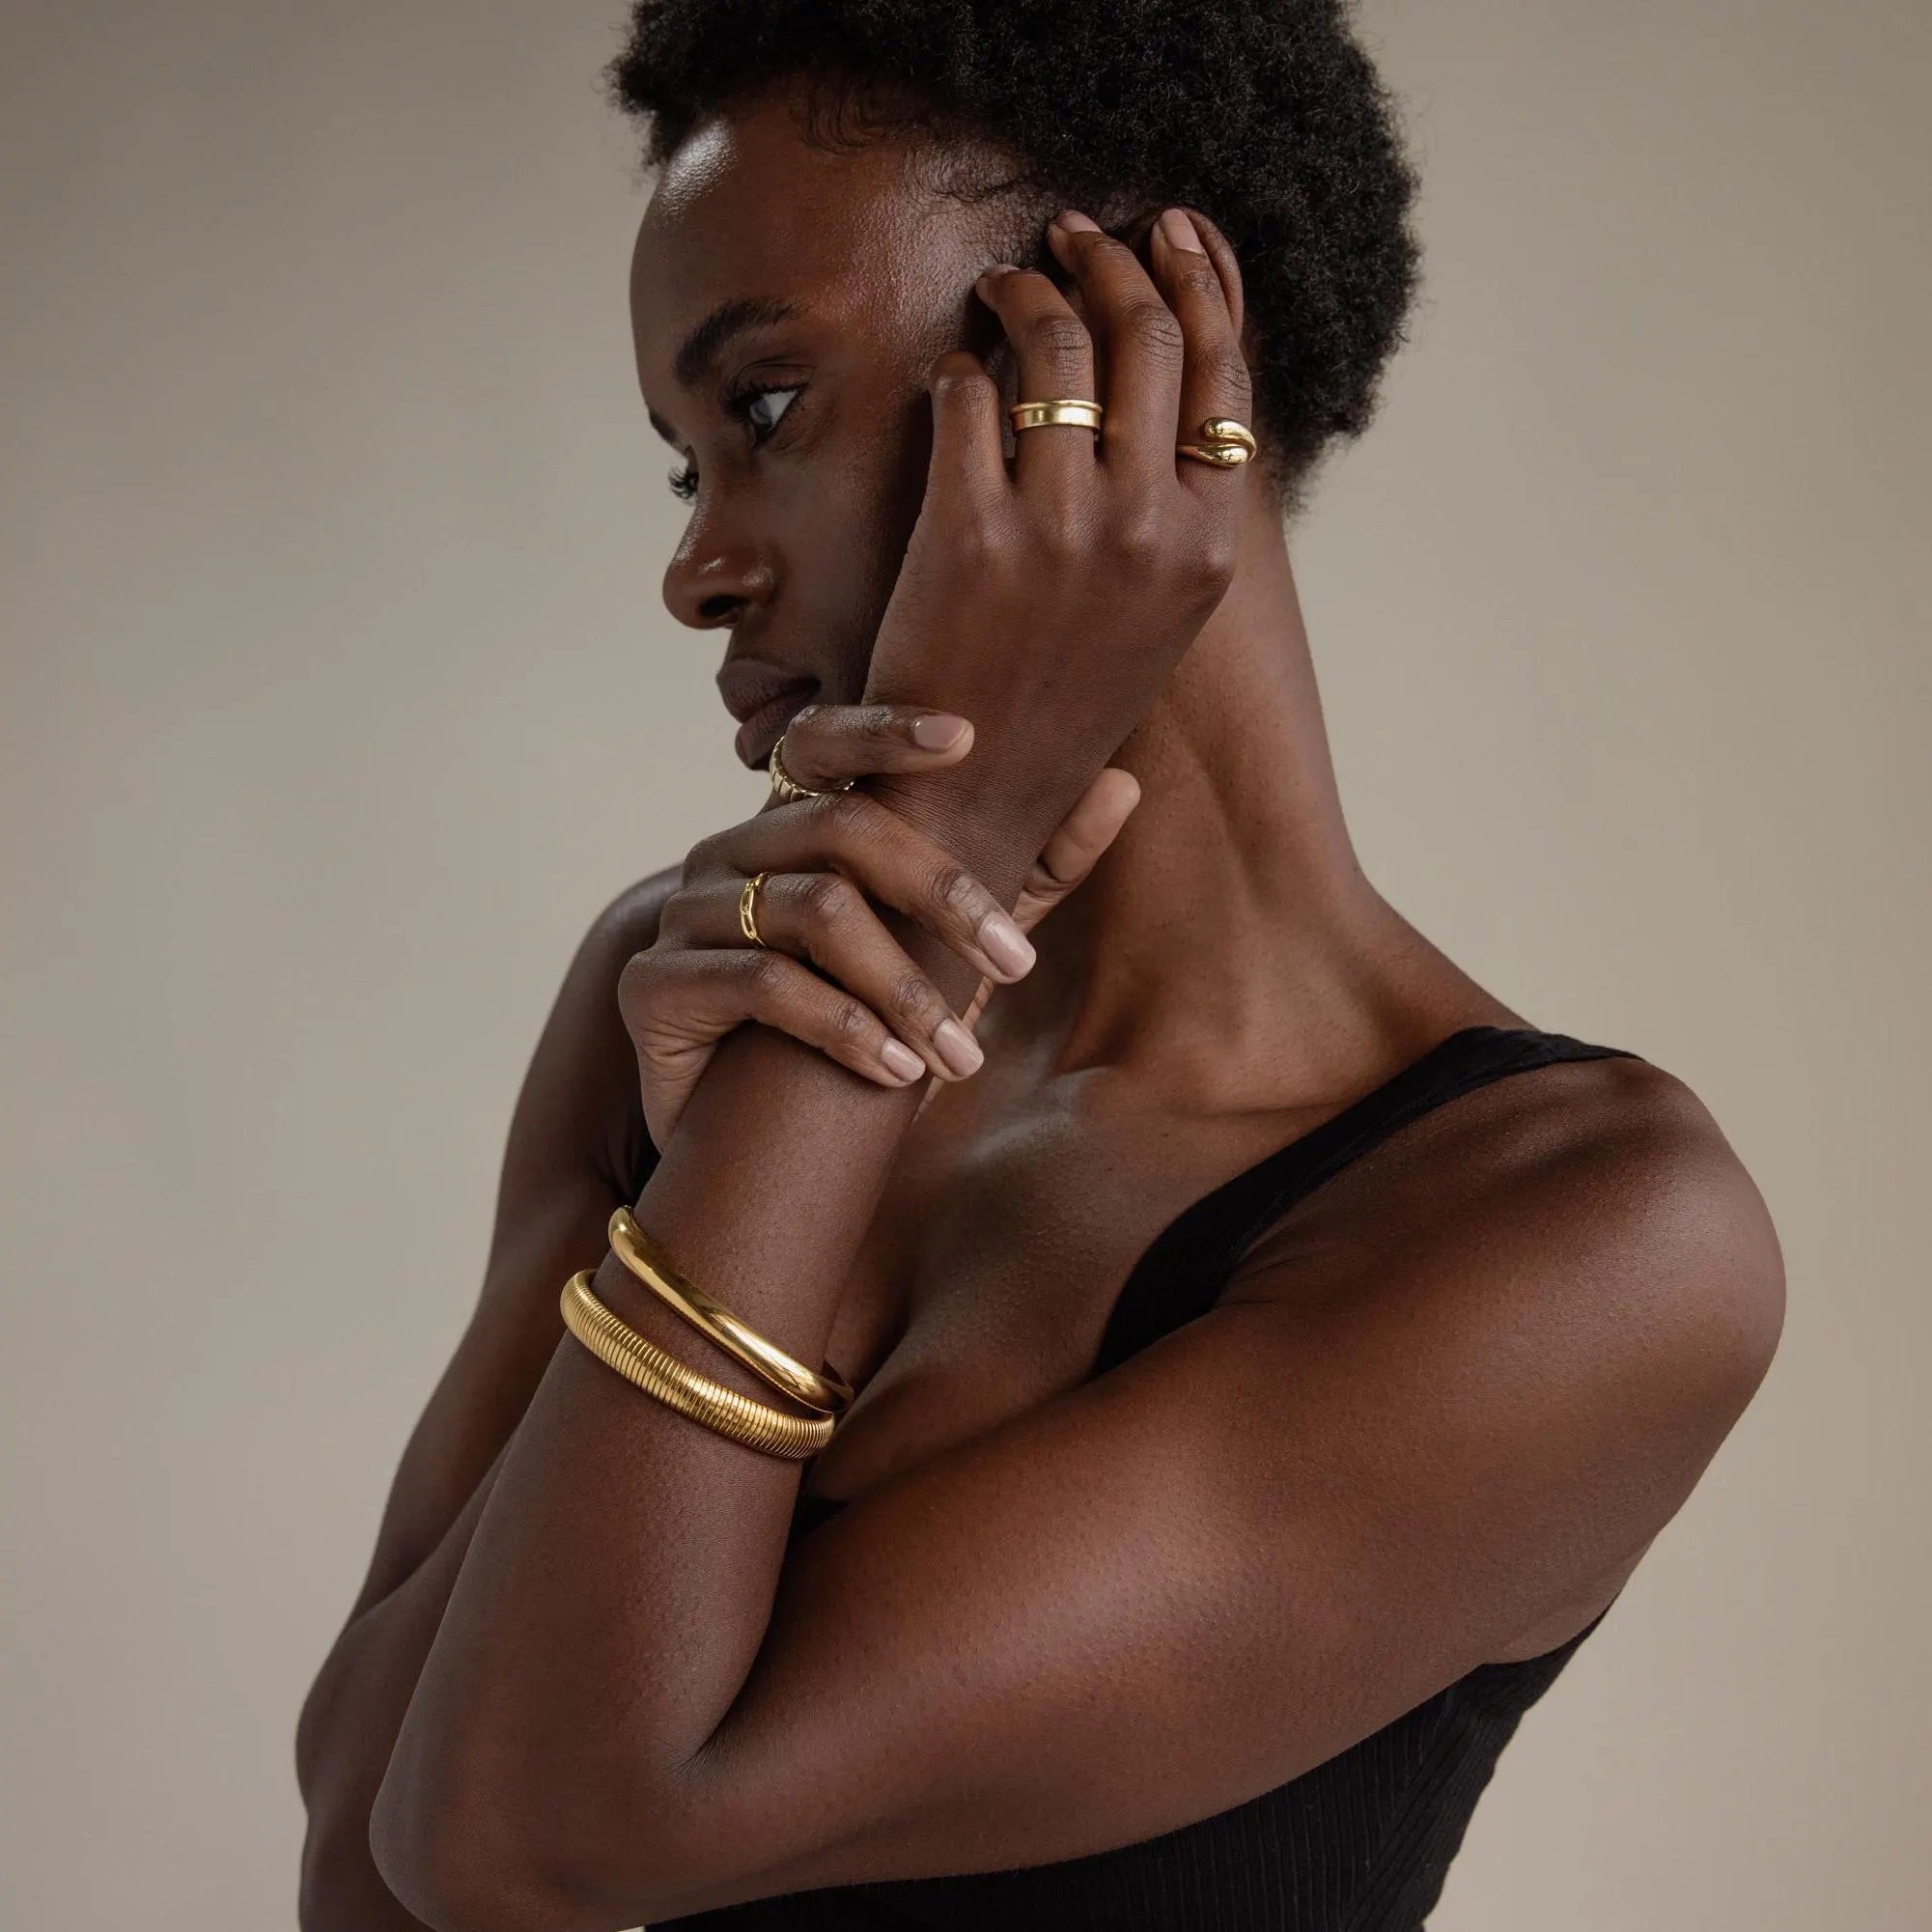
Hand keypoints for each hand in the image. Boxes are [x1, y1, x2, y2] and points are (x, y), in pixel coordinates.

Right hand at [618, 701, 1139, 1148]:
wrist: (748, 1140)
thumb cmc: (860, 1020)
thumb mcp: (954, 945)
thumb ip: (1029, 868)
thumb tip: (1123, 782)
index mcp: (790, 825)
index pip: (822, 742)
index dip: (884, 729)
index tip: (968, 738)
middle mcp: (729, 851)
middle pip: (841, 829)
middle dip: (942, 894)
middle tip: (1017, 962)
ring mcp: (683, 914)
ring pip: (812, 912)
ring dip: (905, 988)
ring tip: (961, 1055)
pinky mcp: (653, 986)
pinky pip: (760, 984)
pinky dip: (843, 1028)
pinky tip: (896, 1074)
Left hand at [861, 205, 1251, 889]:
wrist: (973, 801)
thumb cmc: (1061, 707)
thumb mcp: (1156, 616)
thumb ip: (1176, 509)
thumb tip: (1176, 386)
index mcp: (1208, 548)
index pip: (1224, 376)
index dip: (1198, 283)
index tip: (1168, 231)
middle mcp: (1149, 529)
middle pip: (1147, 336)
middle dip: (1109, 262)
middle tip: (1072, 237)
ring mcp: (1060, 529)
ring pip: (1054, 345)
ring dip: (1025, 291)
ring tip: (1003, 284)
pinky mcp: (968, 533)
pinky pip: (964, 397)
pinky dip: (956, 368)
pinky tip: (952, 375)